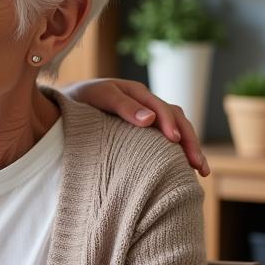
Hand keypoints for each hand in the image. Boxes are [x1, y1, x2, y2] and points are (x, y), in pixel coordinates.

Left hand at [64, 77, 208, 175]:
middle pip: (177, 120)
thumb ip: (121, 106)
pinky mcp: (142, 131)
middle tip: (198, 165)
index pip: (163, 108)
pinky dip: (177, 152)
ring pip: (177, 129)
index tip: (175, 142)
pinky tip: (183, 169)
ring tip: (200, 171)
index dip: (170, 124)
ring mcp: (146, 117)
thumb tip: (150, 119)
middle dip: (190, 141)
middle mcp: (146, 104)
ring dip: (190, 148)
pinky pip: (165, 139)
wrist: (64, 103)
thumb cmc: (79, 100)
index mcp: (137, 93)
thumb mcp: (98, 97)